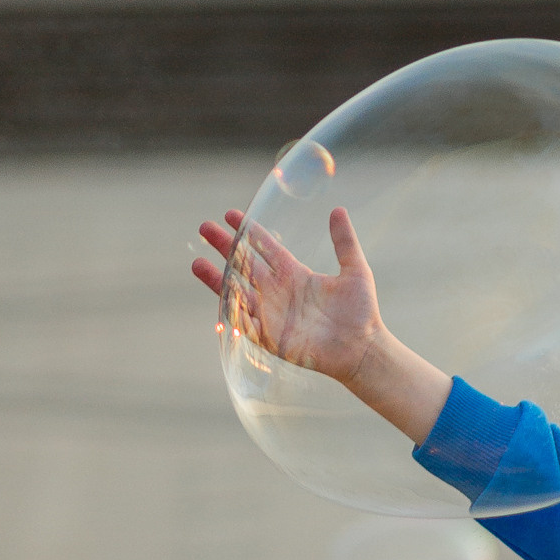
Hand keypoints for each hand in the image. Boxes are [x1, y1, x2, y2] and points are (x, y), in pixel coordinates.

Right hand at [191, 201, 384, 383]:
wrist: (363, 349)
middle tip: (204, 227)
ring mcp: (273, 315)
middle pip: (244, 265)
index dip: (248, 232)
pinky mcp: (271, 338)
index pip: (265, 248)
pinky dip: (232, 314)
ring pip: (238, 293)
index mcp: (295, 274)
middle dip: (224, 247)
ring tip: (196, 263)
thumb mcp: (355, 270)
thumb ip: (344, 242)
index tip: (230, 214)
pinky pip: (246, 324)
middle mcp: (279, 292)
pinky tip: (218, 300)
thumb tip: (338, 210)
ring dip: (217, 280)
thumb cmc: (361, 312)